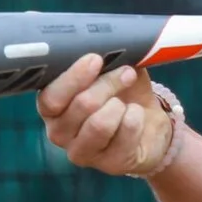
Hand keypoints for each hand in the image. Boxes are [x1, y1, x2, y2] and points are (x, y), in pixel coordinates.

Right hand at [36, 54, 177, 176]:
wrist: (150, 124)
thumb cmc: (122, 94)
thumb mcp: (110, 69)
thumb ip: (97, 57)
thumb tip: (79, 36)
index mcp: (52, 107)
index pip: (51, 97)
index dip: (73, 78)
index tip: (95, 59)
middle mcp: (59, 132)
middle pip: (81, 106)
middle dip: (108, 84)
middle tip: (126, 73)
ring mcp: (81, 152)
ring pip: (99, 123)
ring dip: (120, 104)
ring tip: (128, 101)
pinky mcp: (108, 165)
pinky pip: (124, 134)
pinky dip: (135, 118)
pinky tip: (136, 116)